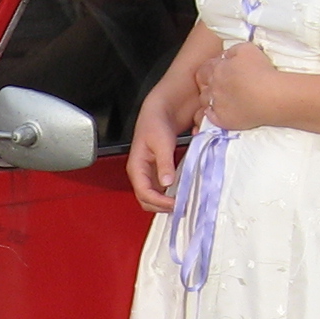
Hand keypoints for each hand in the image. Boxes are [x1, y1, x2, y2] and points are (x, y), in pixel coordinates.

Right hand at [128, 91, 187, 212]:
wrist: (159, 111)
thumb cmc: (155, 123)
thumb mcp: (162, 143)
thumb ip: (164, 164)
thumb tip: (167, 183)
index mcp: (136, 167)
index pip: (144, 193)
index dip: (159, 202)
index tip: (175, 204)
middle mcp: (141, 173)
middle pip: (147, 200)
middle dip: (161, 206)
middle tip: (180, 207)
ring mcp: (149, 173)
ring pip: (154, 197)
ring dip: (167, 203)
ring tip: (183, 202)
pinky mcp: (158, 171)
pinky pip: (162, 189)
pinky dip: (171, 194)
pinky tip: (183, 192)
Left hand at [194, 38, 278, 131]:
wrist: (271, 96)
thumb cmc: (261, 70)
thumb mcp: (246, 49)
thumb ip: (232, 51)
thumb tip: (226, 56)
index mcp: (218, 69)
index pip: (206, 67)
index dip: (212, 67)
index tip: (222, 69)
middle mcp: (214, 86)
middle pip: (203, 83)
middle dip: (209, 82)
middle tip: (221, 83)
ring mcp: (216, 104)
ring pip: (205, 100)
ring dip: (209, 98)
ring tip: (221, 98)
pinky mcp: (222, 119)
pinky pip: (210, 117)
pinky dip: (211, 114)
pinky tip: (218, 112)